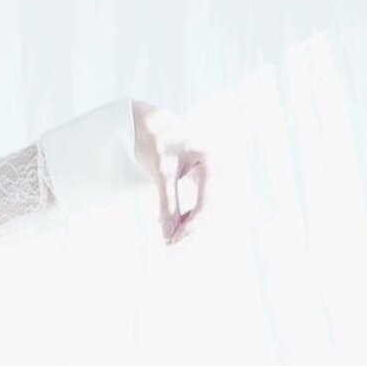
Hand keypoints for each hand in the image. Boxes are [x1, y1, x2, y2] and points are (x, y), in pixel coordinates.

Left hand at [131, 99, 209, 245]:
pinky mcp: (203, 178)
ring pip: (206, 207)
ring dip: (189, 222)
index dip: (193, 222)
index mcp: (212, 158)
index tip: (175, 238)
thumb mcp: (161, 171)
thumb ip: (167, 203)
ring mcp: (212, 172)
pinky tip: (171, 221)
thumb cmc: (157, 139)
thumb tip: (168, 234)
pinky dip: (187, 214)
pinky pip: (201, 202)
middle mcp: (218, 166)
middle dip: (191, 225)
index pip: (208, 199)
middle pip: (211, 206)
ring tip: (169, 233)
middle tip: (170, 242)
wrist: (148, 123)